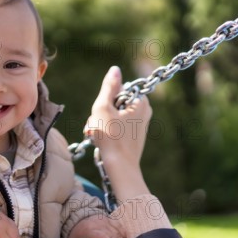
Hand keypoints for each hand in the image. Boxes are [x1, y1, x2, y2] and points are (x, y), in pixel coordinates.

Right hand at [86, 66, 152, 200]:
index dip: (105, 99)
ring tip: (94, 134)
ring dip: (99, 122)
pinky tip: (98, 139)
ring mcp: (139, 124)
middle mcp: (144, 111)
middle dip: (100, 112)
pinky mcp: (133, 135)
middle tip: (96, 124)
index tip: (102, 112)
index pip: (118, 89)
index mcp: (140, 102)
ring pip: (112, 115)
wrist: (119, 167)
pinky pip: (115, 126)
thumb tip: (115, 69)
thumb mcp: (104, 107)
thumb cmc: (111, 137)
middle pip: (114, 102)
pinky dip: (105, 130)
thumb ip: (108, 86)